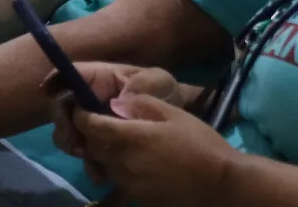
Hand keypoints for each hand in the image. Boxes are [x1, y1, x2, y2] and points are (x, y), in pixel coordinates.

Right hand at [49, 64, 186, 173]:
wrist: (174, 114)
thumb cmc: (162, 89)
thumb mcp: (158, 80)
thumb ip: (142, 83)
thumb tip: (119, 100)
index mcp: (101, 78)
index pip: (70, 74)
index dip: (55, 80)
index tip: (46, 91)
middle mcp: (88, 98)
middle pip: (61, 108)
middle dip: (64, 123)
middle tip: (76, 137)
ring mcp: (89, 120)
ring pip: (66, 132)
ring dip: (72, 144)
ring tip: (88, 154)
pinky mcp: (95, 139)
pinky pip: (82, 151)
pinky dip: (88, 162)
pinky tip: (99, 172)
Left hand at [73, 93, 237, 206]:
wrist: (215, 181)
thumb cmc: (198, 143)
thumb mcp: (176, 115)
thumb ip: (144, 105)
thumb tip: (117, 102)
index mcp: (129, 136)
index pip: (90, 125)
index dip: (81, 115)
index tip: (82, 108)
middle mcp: (119, 160)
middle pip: (91, 146)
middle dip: (92, 134)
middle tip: (104, 123)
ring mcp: (124, 180)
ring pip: (102, 163)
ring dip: (104, 152)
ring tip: (122, 143)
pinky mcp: (131, 194)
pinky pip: (115, 178)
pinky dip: (118, 168)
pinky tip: (136, 162)